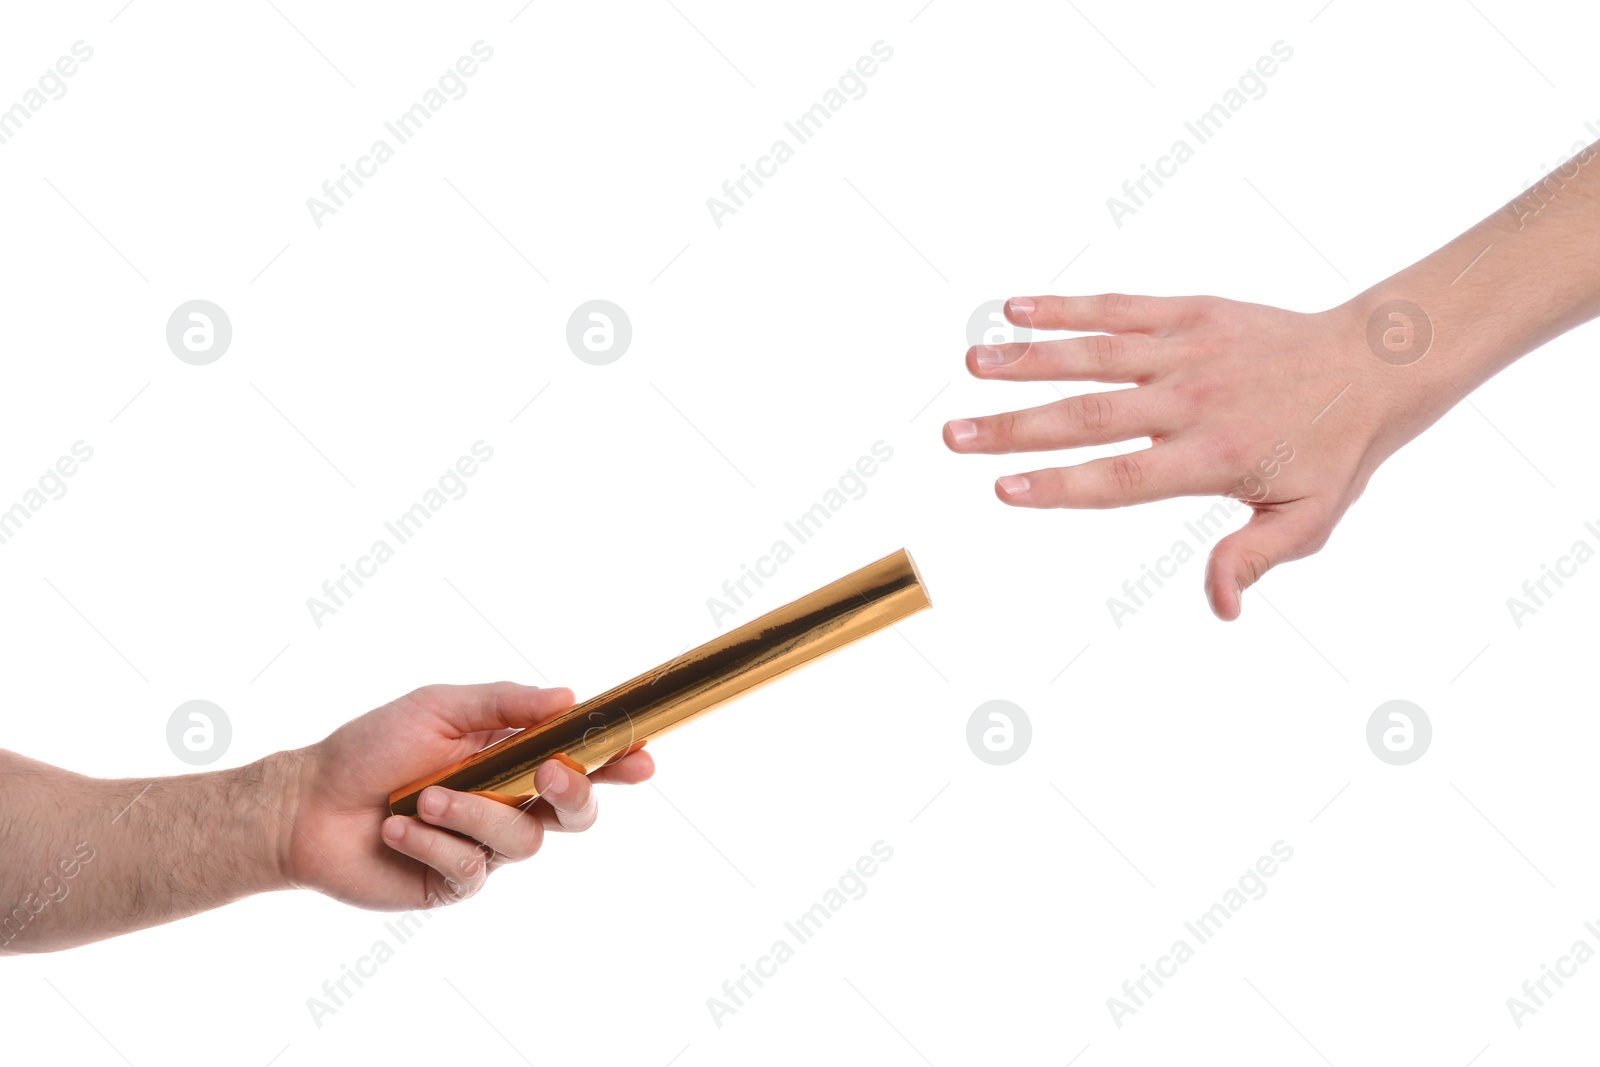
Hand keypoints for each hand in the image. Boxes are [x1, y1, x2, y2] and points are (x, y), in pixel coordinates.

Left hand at [274, 682, 653, 909]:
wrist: (307, 804)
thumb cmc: (371, 748)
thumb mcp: (438, 708)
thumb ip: (504, 704)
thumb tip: (569, 697)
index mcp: (515, 755)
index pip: (583, 759)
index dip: (618, 760)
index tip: (642, 756)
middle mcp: (510, 801)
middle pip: (576, 811)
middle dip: (574, 792)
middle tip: (548, 771)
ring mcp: (486, 846)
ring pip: (522, 839)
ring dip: (474, 814)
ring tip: (423, 798)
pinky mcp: (456, 883)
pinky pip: (472, 869)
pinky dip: (433, 845)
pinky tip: (397, 830)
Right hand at [944, 294, 1441, 619]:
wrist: (1377, 360)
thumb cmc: (1336, 451)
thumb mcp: (1309, 520)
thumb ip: (1254, 558)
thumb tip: (1217, 607)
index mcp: (1215, 456)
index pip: (1123, 476)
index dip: (1060, 485)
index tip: (1002, 489)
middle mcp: (1194, 400)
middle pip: (1089, 415)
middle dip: (1015, 427)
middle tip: (954, 435)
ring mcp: (1189, 350)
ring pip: (1095, 353)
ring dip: (1027, 360)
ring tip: (971, 366)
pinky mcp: (1190, 312)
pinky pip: (1118, 308)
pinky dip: (1066, 307)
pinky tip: (1014, 309)